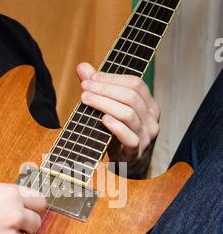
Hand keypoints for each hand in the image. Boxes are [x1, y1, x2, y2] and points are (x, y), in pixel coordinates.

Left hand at [77, 63, 160, 177]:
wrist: (127, 166)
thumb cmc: (118, 135)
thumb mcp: (110, 110)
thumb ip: (98, 89)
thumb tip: (82, 67)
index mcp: (149, 105)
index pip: (135, 84)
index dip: (112, 78)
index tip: (91, 78)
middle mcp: (152, 119)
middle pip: (131, 97)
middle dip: (105, 90)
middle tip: (84, 88)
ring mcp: (147, 136)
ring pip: (129, 114)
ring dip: (105, 104)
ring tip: (86, 100)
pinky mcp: (137, 152)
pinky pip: (129, 138)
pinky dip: (116, 127)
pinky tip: (103, 119)